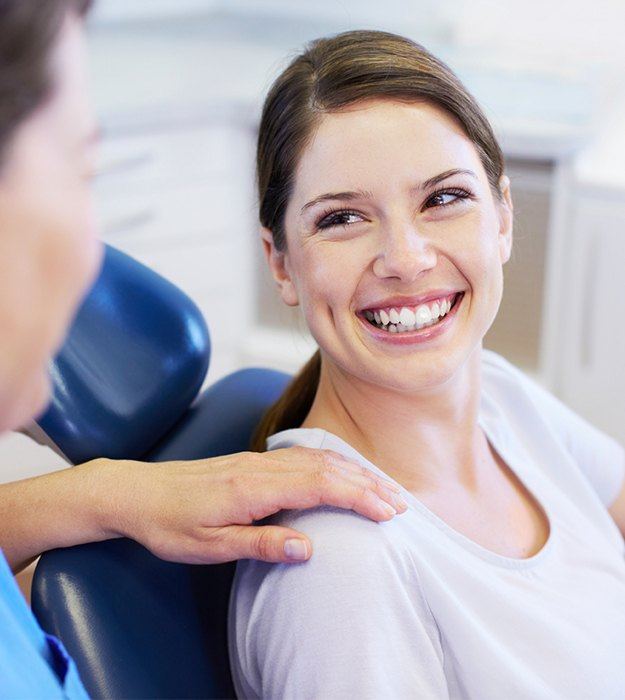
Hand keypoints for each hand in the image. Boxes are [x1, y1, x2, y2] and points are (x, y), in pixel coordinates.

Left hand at [98, 447, 407, 564]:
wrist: (138, 491)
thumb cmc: (170, 524)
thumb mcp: (209, 545)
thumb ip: (259, 543)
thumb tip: (308, 548)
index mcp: (252, 488)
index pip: (320, 485)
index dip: (358, 496)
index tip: (388, 512)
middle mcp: (261, 467)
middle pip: (327, 467)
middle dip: (367, 483)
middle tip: (401, 504)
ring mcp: (258, 460)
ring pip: (317, 458)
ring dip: (354, 471)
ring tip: (383, 488)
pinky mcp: (253, 461)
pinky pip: (302, 455)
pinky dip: (332, 463)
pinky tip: (342, 470)